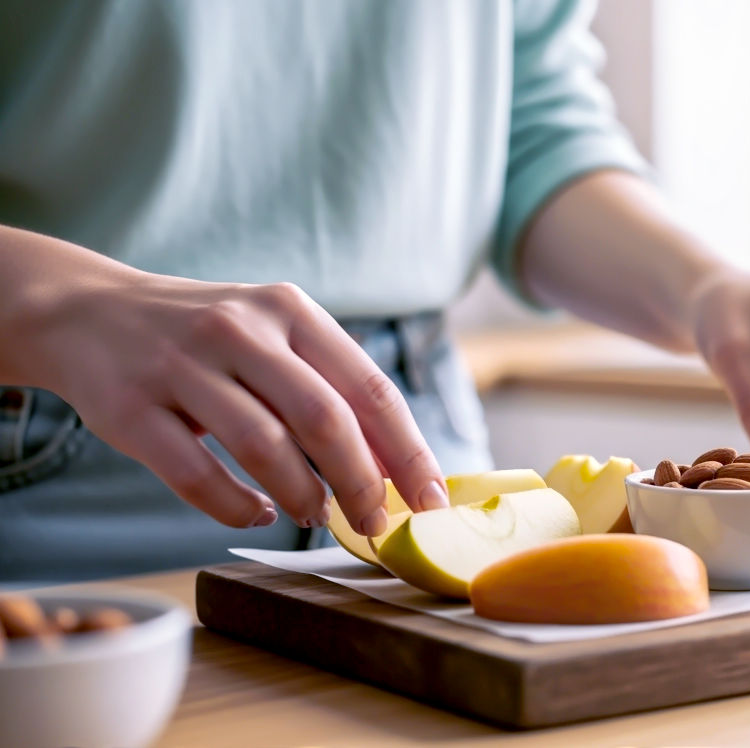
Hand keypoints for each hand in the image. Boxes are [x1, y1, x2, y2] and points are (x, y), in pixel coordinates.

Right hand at [24, 264, 448, 532]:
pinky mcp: (130, 408)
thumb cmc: (205, 339)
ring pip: (264, 447)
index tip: (431, 499)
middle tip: (376, 523)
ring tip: (317, 516)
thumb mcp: (272, 335)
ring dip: (302, 496)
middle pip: (324, 419)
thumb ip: (329, 388)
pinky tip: (256, 513)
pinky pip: (195, 475)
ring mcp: (181, 365)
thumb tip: (396, 467)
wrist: (84, 313)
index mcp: (289, 310)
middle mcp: (239, 329)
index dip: (407, 450)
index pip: (369, 388)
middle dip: (361, 483)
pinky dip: (235, 506)